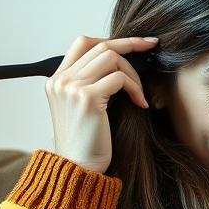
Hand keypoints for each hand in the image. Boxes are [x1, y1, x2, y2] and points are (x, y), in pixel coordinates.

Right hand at [46, 34, 156, 172]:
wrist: (79, 170)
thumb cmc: (87, 145)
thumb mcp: (84, 109)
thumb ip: (92, 85)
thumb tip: (121, 65)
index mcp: (57, 81)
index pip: (84, 43)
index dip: (113, 39)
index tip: (139, 42)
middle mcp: (61, 80)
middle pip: (100, 46)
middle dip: (130, 46)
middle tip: (151, 48)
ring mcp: (71, 87)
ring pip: (111, 58)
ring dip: (133, 74)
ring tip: (140, 95)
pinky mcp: (87, 97)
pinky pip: (119, 78)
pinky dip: (135, 88)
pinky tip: (141, 104)